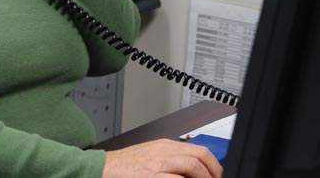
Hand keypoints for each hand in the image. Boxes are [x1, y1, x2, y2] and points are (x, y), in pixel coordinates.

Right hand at [102, 139, 222, 177]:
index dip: (214, 165)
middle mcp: (163, 151)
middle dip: (214, 172)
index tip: (217, 175)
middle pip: (200, 155)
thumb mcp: (151, 157)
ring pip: (192, 164)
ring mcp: (157, 163)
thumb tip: (192, 171)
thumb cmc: (124, 167)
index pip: (199, 150)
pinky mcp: (151, 175)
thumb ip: (170, 161)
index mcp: (164, 145)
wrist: (102, 169)